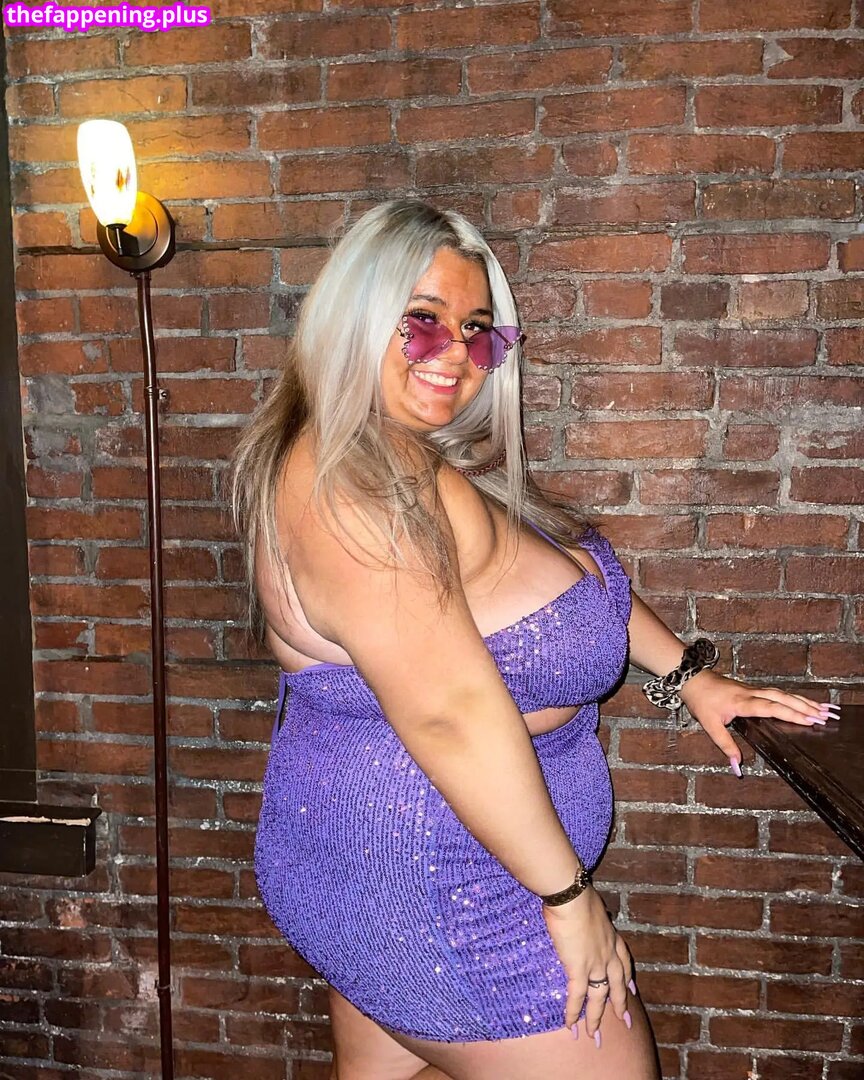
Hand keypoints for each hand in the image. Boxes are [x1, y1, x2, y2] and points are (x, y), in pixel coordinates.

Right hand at [541, 885, 632, 1038]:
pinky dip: (573, 1013)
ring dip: (595, 1018)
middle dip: (620, 1005)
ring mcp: (595, 964)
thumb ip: (593, 915)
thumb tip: (588, 911)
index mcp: (612, 937)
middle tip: (624, 1022)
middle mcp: (609, 954)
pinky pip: (577, 997)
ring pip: (598, 998)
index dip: (627, 978)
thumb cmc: (578, 894)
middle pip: (617, 985)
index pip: (625, 962)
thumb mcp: (592, 905)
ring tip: (594, 1036)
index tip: (632, 989)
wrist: (571, 895)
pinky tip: (570, 1026)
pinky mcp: (578, 969)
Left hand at [679, 669, 838, 771]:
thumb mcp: (710, 725)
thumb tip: (737, 765)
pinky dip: (794, 697)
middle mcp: (752, 693)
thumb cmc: (701, 701)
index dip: (790, 714)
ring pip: (784, 694)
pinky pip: (779, 693)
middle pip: (783, 699)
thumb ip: (726, 745)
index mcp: (743, 702)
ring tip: (825, 709)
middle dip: (806, 707)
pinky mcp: (755, 690)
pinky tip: (805, 702)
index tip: (809, 720)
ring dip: (804, 701)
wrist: (694, 680)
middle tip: (826, 716)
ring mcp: (755, 690)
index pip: (771, 708)